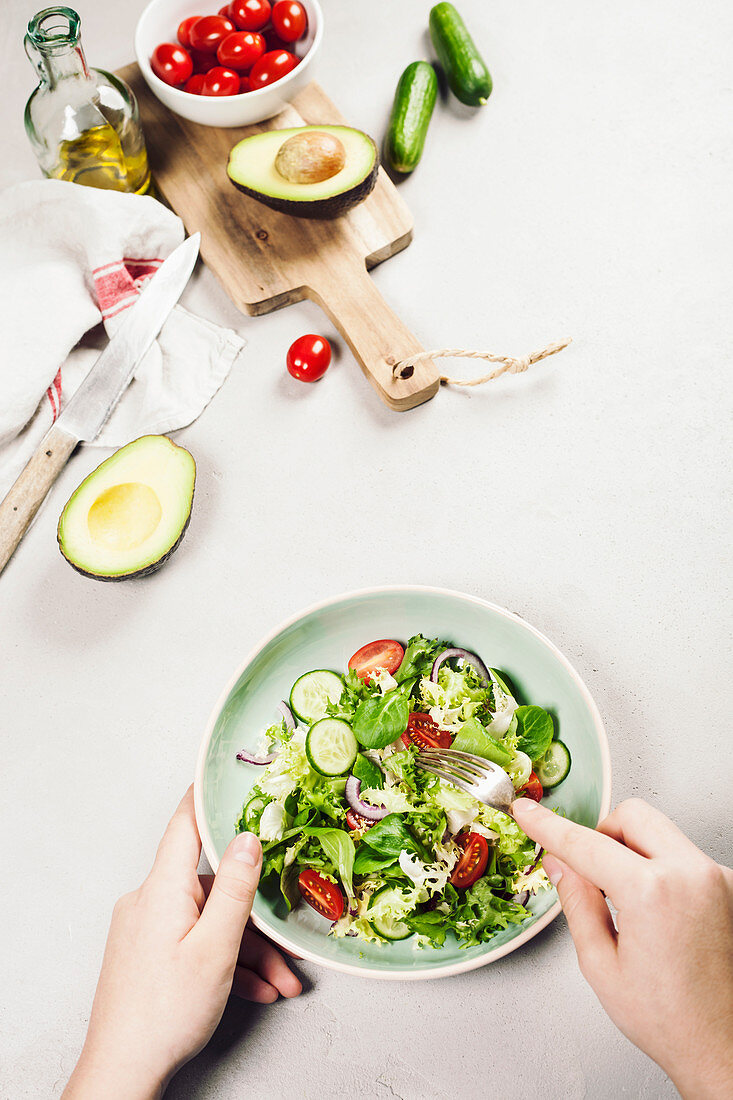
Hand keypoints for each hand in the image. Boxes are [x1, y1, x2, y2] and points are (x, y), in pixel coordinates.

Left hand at [63, 787, 300, 1099]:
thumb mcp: (215, 948)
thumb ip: (236, 890)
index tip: (224, 777)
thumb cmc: (164, 1014)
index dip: (207, 798)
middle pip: (212, 887)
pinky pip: (194, 943)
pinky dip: (225, 963)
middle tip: (288, 943)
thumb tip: (248, 839)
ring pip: (209, 922)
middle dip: (255, 917)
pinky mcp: (147, 954)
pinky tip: (254, 989)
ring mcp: (147, 929)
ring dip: (248, 951)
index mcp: (162, 889)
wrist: (123, 1071)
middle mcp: (149, 901)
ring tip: (280, 982)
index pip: (185, 825)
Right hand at [512, 797, 732, 1099]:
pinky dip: (659, 867)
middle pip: (632, 816)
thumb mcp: (601, 965)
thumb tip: (560, 864)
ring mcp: (715, 877)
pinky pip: (681, 854)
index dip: (549, 826)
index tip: (528, 813)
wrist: (723, 1046)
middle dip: (603, 834)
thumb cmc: (670, 1020)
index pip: (586, 843)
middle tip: (590, 870)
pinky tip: (655, 911)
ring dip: (633, 850)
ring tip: (626, 901)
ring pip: (659, 831)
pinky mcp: (727, 885)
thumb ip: (577, 903)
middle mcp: (691, 874)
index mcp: (652, 892)